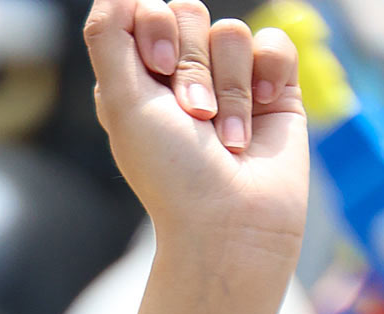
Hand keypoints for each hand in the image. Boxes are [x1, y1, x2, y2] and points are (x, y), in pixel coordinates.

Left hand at [86, 2, 306, 285]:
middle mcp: (181, 77)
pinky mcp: (275, 88)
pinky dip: (266, 82)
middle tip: (192, 117)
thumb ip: (109, 36)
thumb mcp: (121, 101)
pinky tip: (260, 122)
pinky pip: (273, 44)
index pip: (146, 8)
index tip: (155, 74)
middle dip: (190, 65)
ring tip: (224, 140)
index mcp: (138, 79)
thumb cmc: (171, 173)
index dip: (154, 29)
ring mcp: (230, 81)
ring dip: (227, 89)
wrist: (230, 223)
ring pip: (231, 32)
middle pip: (190, 12)